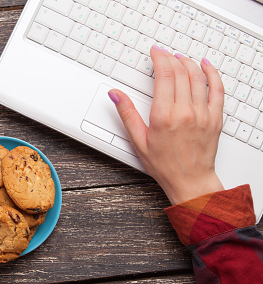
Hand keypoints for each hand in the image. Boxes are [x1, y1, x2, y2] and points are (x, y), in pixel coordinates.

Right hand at [109, 46, 224, 204]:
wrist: (190, 181)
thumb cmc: (164, 165)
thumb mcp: (138, 140)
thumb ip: (127, 114)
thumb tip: (116, 95)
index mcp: (164, 116)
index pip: (164, 75)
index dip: (159, 58)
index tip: (155, 52)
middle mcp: (185, 112)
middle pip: (181, 72)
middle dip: (171, 58)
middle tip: (164, 54)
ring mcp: (202, 114)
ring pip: (198, 77)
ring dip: (189, 62)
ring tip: (180, 57)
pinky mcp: (215, 118)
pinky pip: (218, 89)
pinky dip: (213, 73)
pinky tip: (206, 65)